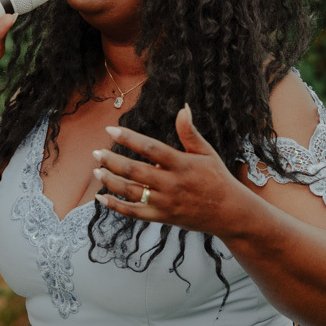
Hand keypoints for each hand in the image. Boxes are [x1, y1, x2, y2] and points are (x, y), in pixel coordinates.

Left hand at [92, 105, 240, 234]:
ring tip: (96, 171)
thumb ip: (189, 132)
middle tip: (96, 153)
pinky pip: (134, 213)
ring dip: (110, 181)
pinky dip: (116, 206)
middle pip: (135, 170)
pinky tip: (102, 198)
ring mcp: (166, 202)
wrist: (230, 213)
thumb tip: (183, 108)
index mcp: (182, 164)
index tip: (111, 130)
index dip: (129, 138)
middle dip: (112, 161)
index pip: (150, 148)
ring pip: (131, 192)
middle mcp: (172, 183)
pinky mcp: (162, 217)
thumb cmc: (217, 178)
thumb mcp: (206, 152)